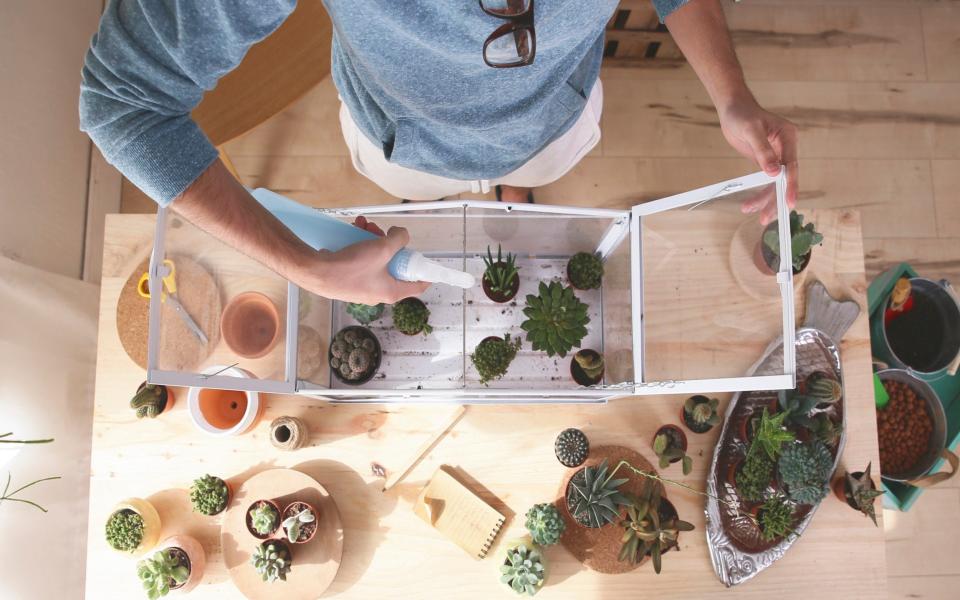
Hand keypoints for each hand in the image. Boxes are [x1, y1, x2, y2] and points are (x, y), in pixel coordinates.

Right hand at [292, 218, 428, 304]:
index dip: (425, 273)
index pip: (417, 286)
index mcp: (391, 292)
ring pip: (377, 259)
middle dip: (390, 244)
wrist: (315, 272)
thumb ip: (399, 239)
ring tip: (364, 225)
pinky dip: (360, 244)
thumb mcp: (382, 248)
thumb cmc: (350, 267)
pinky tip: (353, 230)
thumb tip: (401, 235)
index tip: (427, 262)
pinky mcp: (349, 279)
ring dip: (373, 239)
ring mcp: (363, 286)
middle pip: (395, 266)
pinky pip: (362, 260)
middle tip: (384, 232)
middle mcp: (378, 292)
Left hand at [718, 96, 798, 223]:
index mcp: (788, 137)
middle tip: (767, 217)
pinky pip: (766, 181)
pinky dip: (760, 193)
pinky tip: (752, 205)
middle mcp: (786, 148)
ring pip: (775, 183)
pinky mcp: (765, 161)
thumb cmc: (742, 114)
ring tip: (757, 216)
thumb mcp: (751, 131)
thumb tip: (773, 173)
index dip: (791, 185)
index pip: (791, 166)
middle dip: (776, 199)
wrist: (732, 109)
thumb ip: (762, 151)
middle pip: (785, 179)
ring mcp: (777, 156)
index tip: (790, 202)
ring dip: (766, 200)